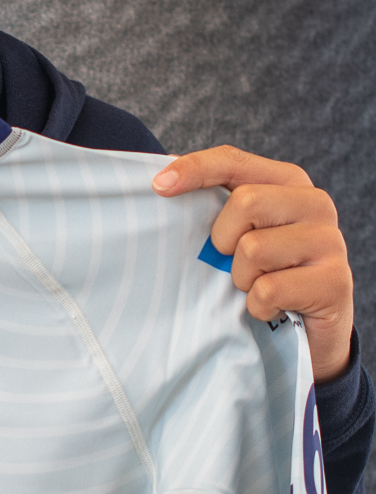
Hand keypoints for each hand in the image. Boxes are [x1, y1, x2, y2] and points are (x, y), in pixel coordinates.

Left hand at [152, 146, 353, 382]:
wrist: (311, 333)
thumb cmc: (266, 274)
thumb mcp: (240, 234)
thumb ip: (214, 204)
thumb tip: (163, 178)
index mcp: (288, 182)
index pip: (234, 161)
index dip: (195, 169)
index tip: (159, 186)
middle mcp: (315, 203)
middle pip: (245, 202)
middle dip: (224, 240)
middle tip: (234, 262)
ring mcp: (330, 241)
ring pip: (254, 248)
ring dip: (241, 278)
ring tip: (258, 286)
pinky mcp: (334, 281)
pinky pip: (268, 289)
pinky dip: (257, 306)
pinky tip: (272, 308)